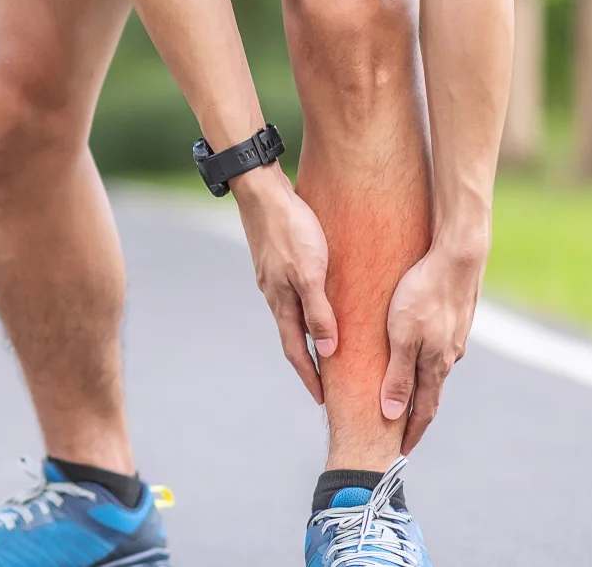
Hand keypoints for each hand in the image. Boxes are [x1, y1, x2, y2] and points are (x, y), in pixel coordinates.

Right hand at [231, 167, 336, 404]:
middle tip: (327, 381)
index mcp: (281, 302)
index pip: (295, 350)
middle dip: (309, 361)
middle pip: (293, 337)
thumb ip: (319, 312)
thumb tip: (327, 351)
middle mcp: (275, 295)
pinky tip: (319, 302)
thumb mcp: (310, 274)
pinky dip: (307, 309)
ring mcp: (273, 278)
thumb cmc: (291, 231)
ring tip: (328, 347)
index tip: (323, 398)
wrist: (263, 194)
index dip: (309, 376)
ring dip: (308, 334)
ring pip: (293, 315)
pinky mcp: (278, 262)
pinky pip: (294, 295)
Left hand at [380, 245, 486, 452]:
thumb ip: (398, 376)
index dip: (411, 433)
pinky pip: (436, 348)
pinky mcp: (454, 320)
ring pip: (434, 369)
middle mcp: (449, 356)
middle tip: (400, 432)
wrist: (457, 256)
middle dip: (415, 414)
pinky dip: (424, 360)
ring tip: (404, 396)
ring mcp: (454, 338)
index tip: (400, 452)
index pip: (424, 411)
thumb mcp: (403, 337)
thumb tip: (393, 415)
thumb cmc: (423, 294)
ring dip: (419, 385)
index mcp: (436, 365)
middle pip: (429, 393)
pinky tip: (416, 354)